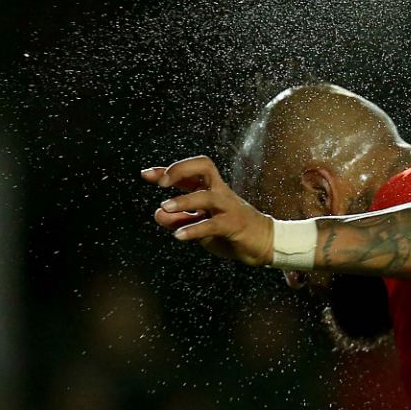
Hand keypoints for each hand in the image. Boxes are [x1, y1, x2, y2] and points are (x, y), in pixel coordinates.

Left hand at [141, 156, 274, 266]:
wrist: (265, 243)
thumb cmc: (231, 231)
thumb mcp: (201, 226)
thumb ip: (179, 220)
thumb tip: (158, 214)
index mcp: (211, 189)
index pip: (188, 172)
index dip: (166, 171)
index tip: (145, 174)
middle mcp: (220, 192)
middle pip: (204, 167)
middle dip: (181, 170)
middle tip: (162, 183)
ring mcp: (228, 207)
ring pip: (206, 196)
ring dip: (184, 200)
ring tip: (165, 207)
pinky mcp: (234, 224)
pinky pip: (213, 224)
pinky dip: (194, 229)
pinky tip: (179, 236)